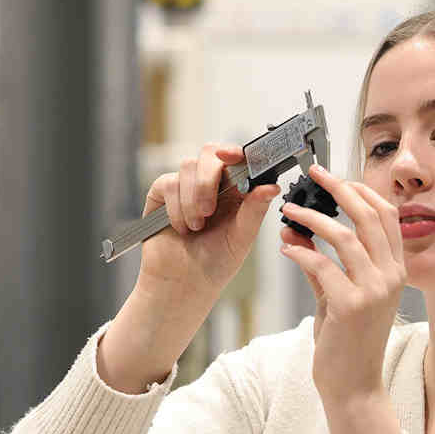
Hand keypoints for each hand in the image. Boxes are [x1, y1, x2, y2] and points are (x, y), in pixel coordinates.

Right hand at [98, 144, 278, 391]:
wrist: (184, 283)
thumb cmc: (217, 262)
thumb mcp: (242, 238)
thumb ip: (254, 210)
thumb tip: (272, 186)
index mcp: (237, 190)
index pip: (239, 158)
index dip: (239, 150)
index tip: (236, 155)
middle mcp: (212, 183)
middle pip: (210, 152)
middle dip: (210, 177)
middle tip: (209, 210)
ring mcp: (186, 185)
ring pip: (188, 165)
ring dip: (194, 197)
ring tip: (197, 227)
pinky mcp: (161, 192)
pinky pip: (167, 182)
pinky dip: (176, 207)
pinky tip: (182, 228)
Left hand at [277, 166, 406, 409]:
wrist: (354, 385)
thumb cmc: (347, 340)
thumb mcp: (339, 295)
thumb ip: (324, 263)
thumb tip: (296, 230)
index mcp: (396, 270)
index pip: (386, 216)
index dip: (361, 190)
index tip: (332, 177)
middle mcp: (392, 277)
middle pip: (370, 216)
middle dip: (339, 189)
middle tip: (312, 174)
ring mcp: (374, 291)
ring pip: (345, 236)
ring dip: (312, 217)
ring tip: (288, 210)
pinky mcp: (352, 306)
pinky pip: (322, 266)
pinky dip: (300, 251)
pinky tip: (285, 247)